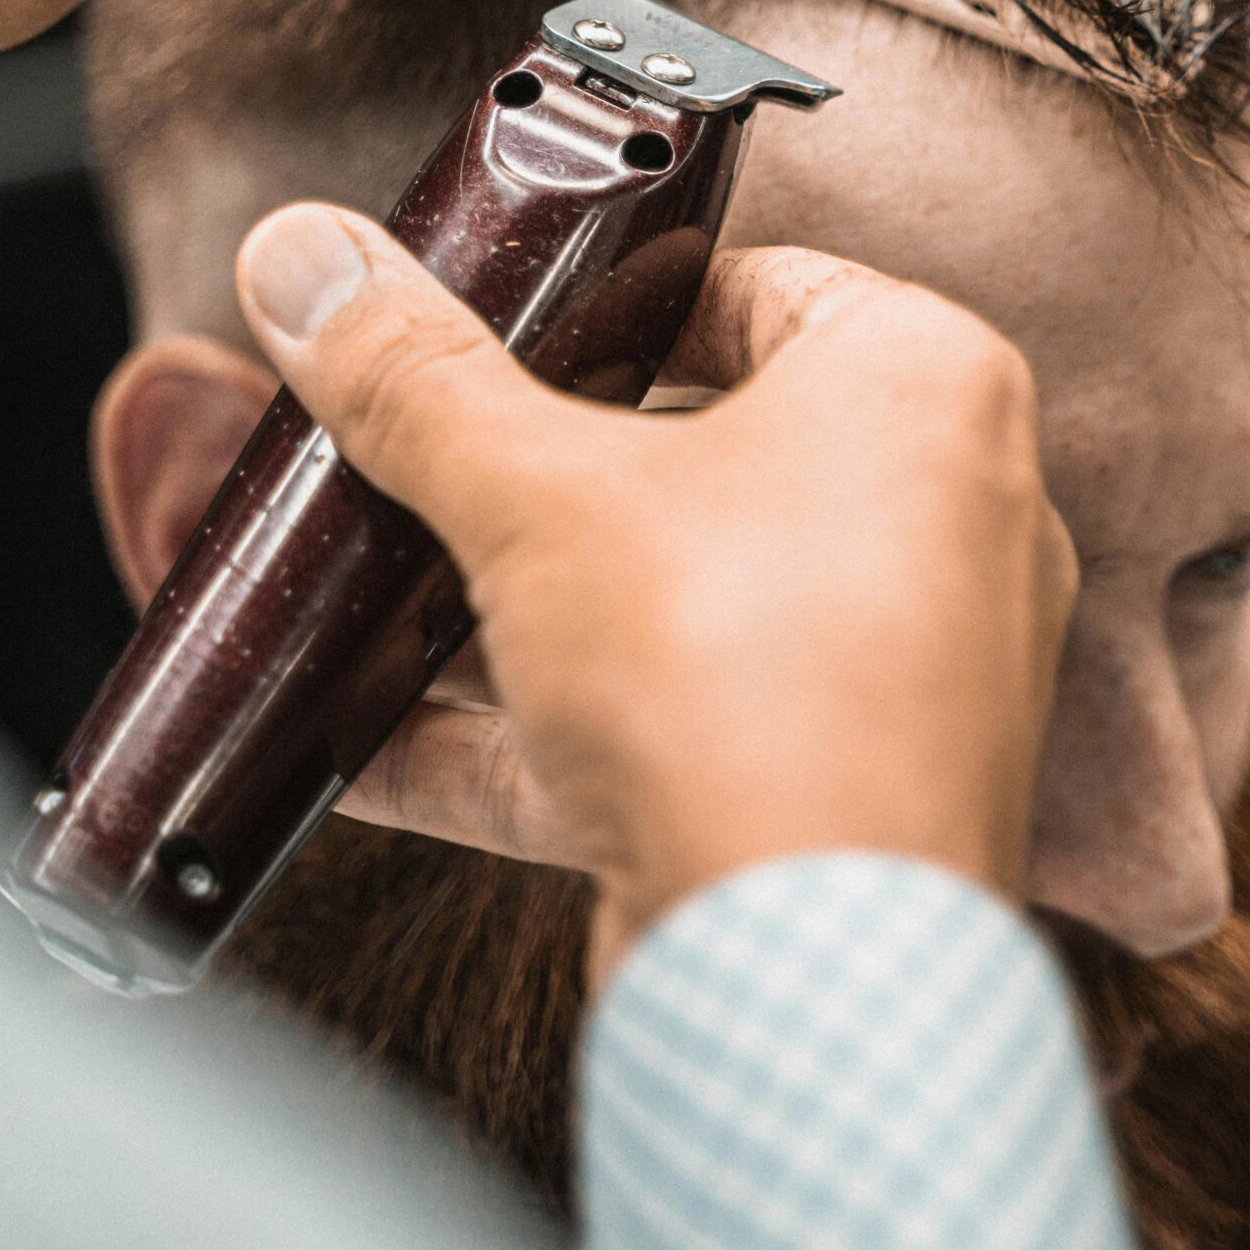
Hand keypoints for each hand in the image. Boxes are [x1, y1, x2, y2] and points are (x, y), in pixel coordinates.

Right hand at [235, 208, 1078, 981]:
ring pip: (676, 603)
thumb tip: (307, 261)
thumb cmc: (740, 684)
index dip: (604, 300)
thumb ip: (415, 377)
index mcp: (923, 384)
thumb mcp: (535, 495)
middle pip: (699, 450)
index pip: (748, 286)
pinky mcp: (830, 794)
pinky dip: (533, 734)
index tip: (490, 327)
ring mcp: (895, 668)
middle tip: (415, 456)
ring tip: (374, 592)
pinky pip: (669, 731)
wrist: (811, 988)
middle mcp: (942, 513)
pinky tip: (373, 746)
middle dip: (538, 471)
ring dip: (519, 610)